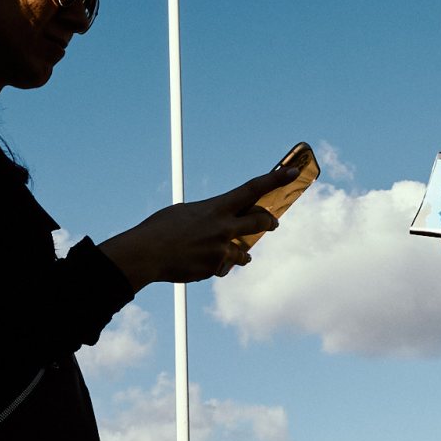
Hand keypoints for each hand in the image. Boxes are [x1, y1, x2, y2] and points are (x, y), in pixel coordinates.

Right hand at [98, 166, 295, 291]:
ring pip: (245, 252)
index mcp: (216, 207)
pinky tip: (206, 264)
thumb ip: (208, 214)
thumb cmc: (159, 229)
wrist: (146, 254)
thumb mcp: (184, 212)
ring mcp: (221, 249)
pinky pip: (226, 267)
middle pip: (260, 222)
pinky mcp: (215, 268)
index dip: (276, 180)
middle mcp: (224, 227)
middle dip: (269, 222)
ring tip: (242, 254)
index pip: (252, 190)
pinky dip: (219, 265)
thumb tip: (219, 220)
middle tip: (273, 223)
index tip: (294, 172)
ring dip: (243, 252)